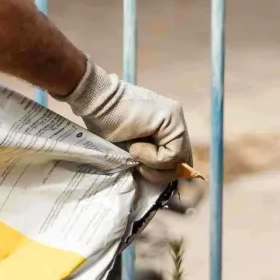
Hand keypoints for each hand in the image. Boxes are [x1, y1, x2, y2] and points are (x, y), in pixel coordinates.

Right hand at [65, 60, 193, 185]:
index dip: (161, 172)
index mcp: (167, 128)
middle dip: (159, 173)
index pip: (178, 160)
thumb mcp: (130, 149)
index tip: (138, 167)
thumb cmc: (104, 125)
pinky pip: (172, 154)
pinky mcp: (172, 119)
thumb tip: (157, 178)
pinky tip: (135, 145)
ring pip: (179, 161)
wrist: (96, 102)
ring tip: (133, 151)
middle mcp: (176, 122)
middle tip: (137, 165)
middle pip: (183, 162)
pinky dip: (152, 158)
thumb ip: (147, 158)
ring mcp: (176, 119)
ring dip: (153, 165)